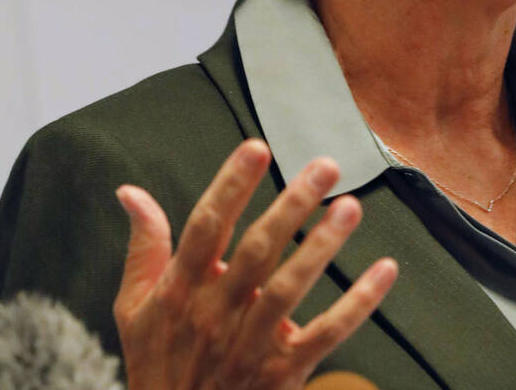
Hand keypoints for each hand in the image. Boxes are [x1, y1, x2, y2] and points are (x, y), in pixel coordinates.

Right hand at [113, 139, 397, 389]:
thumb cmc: (158, 364)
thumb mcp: (133, 309)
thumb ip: (142, 247)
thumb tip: (131, 193)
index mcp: (179, 290)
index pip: (206, 226)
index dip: (231, 186)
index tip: (257, 149)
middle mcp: (214, 312)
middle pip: (257, 250)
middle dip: (291, 204)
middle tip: (326, 165)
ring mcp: (249, 344)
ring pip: (290, 288)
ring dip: (322, 246)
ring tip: (350, 206)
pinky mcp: (281, 372)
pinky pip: (326, 334)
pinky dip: (358, 303)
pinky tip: (384, 270)